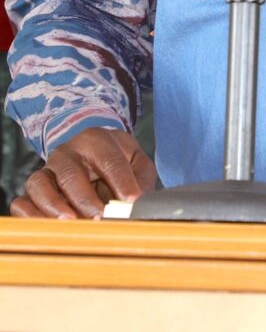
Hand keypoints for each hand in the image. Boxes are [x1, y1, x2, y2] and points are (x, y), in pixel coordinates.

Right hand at [9, 128, 155, 218]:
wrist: (91, 151)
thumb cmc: (116, 159)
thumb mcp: (135, 160)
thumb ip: (141, 178)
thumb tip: (140, 203)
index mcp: (96, 140)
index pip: (109, 160)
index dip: (121, 181)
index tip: (131, 200)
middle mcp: (67, 153)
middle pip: (71, 173)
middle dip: (85, 197)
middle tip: (99, 217)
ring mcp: (47, 171)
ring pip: (40, 184)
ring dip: (54, 206)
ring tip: (71, 222)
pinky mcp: (34, 190)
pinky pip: (22, 202)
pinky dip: (31, 216)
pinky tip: (49, 228)